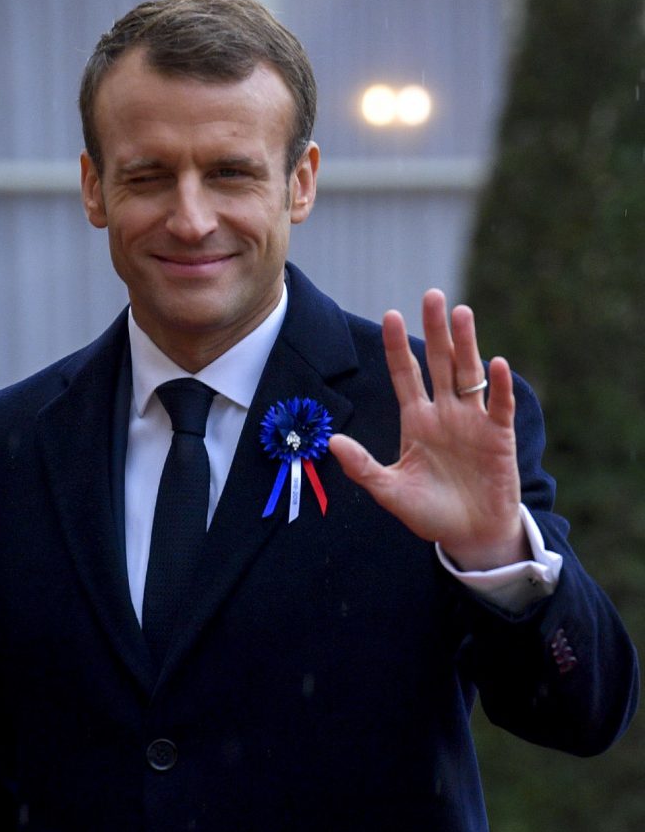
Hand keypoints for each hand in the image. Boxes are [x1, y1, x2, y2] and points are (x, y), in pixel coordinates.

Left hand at [328, 289, 528, 570]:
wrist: (469, 537)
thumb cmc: (429, 512)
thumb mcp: (389, 490)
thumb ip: (362, 466)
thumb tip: (332, 441)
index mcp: (416, 420)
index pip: (404, 373)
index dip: (396, 346)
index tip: (389, 315)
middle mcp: (444, 413)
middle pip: (438, 362)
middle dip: (435, 329)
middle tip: (432, 294)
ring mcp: (472, 421)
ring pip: (468, 373)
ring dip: (466, 343)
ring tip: (462, 312)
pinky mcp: (498, 437)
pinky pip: (498, 405)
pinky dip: (497, 385)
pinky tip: (495, 363)